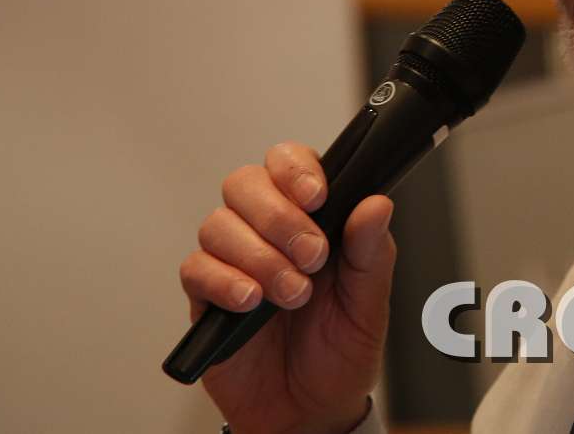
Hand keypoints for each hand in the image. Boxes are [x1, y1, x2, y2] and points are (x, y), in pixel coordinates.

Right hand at [178, 142, 396, 433]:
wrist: (311, 411)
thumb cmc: (340, 351)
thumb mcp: (370, 302)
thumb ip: (372, 252)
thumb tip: (377, 204)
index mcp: (310, 218)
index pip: (289, 163)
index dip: (296, 170)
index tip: (317, 196)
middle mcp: (267, 231)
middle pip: (246, 183)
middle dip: (280, 216)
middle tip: (312, 255)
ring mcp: (234, 261)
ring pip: (219, 224)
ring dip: (259, 256)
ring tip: (292, 294)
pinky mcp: (206, 297)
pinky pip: (196, 269)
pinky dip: (223, 281)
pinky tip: (250, 302)